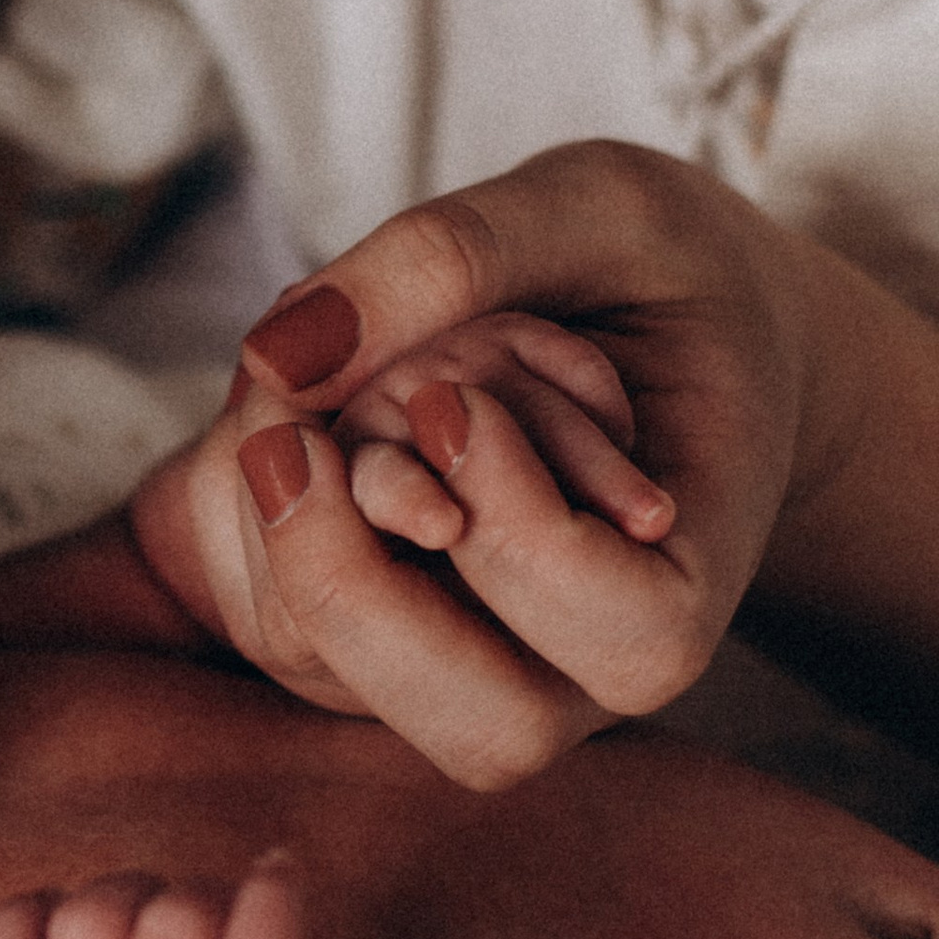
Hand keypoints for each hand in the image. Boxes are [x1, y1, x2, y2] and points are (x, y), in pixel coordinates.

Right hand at [0, 866, 399, 938]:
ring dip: (208, 892)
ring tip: (237, 922)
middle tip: (176, 924)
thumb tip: (69, 895)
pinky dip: (273, 892)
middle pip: (89, 917)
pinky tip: (280, 875)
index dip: (24, 919)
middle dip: (133, 889)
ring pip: (174, 919)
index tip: (79, 928)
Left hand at [141, 142, 805, 787]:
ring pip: (358, 695)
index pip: (630, 634)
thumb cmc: (655, 265)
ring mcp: (483, 665)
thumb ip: (459, 253)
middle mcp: (590, 665)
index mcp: (692, 577)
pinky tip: (278, 422)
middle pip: (488, 734)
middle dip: (359, 592)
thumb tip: (282, 350)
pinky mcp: (389, 636)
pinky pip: (285, 631)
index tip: (446, 401)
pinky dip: (246, 529)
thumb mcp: (592, 205)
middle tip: (291, 444)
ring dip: (285, 550)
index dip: (518, 529)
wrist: (663, 324)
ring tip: (285, 414)